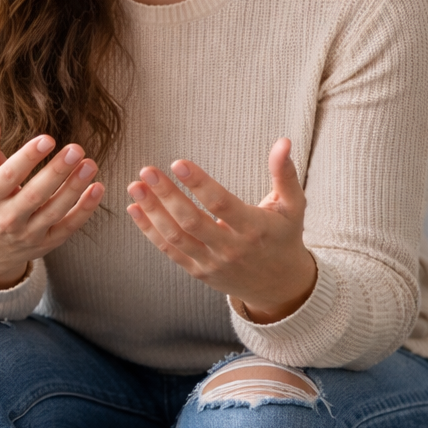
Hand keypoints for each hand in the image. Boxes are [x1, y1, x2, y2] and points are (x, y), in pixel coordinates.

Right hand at [0, 107, 103, 289]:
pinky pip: (69, 226)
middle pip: (35, 195)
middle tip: (76, 149)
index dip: (28, 157)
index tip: (48, 139)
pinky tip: (97, 188)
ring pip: (55, 211)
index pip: (9, 175)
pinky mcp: (48, 242)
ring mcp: (29, 233)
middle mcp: (8, 218)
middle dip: (57, 172)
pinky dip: (85, 210)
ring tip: (90, 164)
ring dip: (74, 188)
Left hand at [125, 138, 317, 322]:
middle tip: (147, 170)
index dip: (199, 184)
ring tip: (136, 186)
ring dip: (152, 211)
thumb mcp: (292, 206)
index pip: (221, 204)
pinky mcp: (199, 271)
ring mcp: (212, 262)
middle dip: (167, 195)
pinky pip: (170, 251)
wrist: (281, 286)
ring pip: (176, 237)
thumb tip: (283, 141)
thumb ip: (284, 173)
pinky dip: (150, 230)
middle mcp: (231, 248)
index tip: (178, 163)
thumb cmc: (284, 237)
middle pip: (192, 221)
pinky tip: (135, 209)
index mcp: (254, 228)